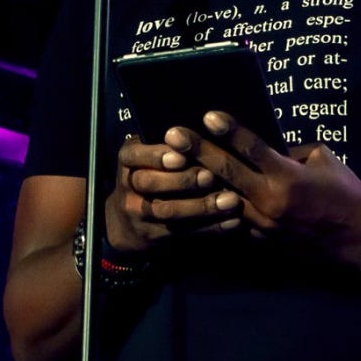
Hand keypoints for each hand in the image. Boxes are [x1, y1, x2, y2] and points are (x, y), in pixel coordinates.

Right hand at [105, 133, 244, 252]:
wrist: (127, 221)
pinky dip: (210, 227)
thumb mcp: (151, 154)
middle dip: (182, 180)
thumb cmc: (153, 172)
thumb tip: (211, 125)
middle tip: (211, 176)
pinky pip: (183, 232)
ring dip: (202, 206)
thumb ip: (172, 144)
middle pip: (149, 184)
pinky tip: (233, 220)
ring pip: (168, 211)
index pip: (133, 156)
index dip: (156, 156)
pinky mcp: (153, 235)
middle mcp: (128, 186)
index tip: (181, 156)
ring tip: (231, 200)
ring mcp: (138, 214)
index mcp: (128, 160)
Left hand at [163, 111, 360, 271]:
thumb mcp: (325, 161)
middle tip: (172, 135)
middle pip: (227, 172)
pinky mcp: (262, 240)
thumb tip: (269, 147)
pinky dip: (218, 207)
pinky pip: (235, 220)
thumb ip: (292, 153)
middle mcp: (270, 200)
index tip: (207, 115)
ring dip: (200, 182)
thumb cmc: (348, 193)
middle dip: (198, 151)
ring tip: (175, 166)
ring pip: (223, 199)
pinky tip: (199, 196)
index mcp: (289, 177)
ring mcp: (263, 223)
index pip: (252, 148)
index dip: (229, 130)